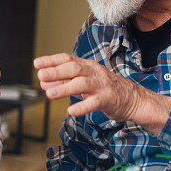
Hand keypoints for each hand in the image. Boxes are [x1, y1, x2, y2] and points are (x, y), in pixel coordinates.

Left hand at [34, 53, 170, 132]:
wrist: (133, 99)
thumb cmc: (106, 90)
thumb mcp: (85, 83)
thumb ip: (66, 82)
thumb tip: (44, 82)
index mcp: (88, 66)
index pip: (68, 59)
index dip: (52, 60)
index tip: (36, 63)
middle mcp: (94, 73)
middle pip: (74, 68)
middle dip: (56, 71)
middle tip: (41, 75)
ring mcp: (102, 85)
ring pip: (82, 84)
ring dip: (65, 88)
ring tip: (49, 93)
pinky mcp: (109, 99)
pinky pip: (94, 102)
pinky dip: (83, 107)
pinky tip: (71, 111)